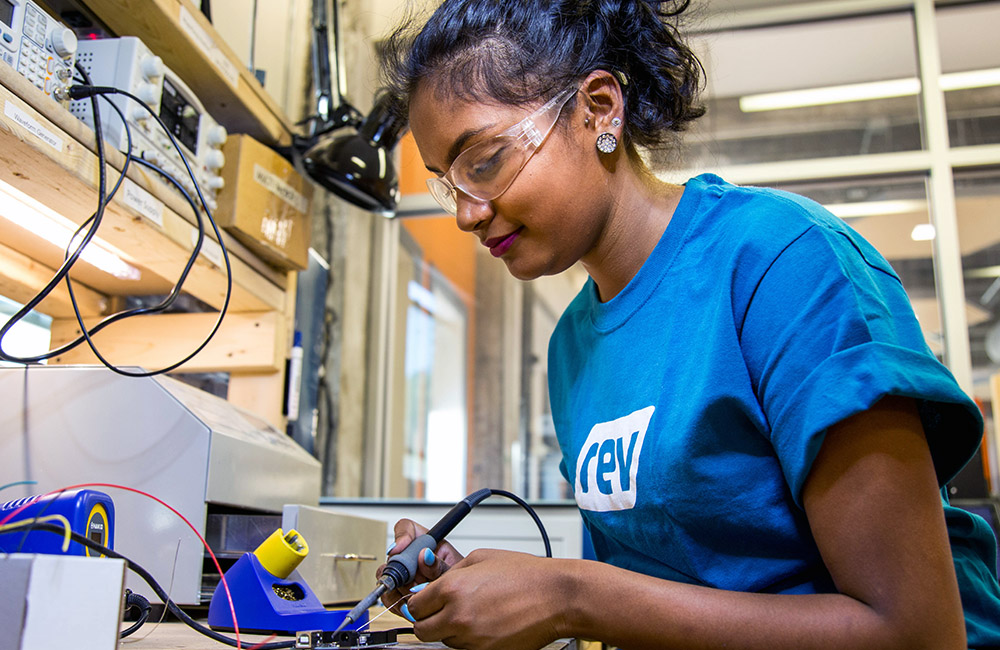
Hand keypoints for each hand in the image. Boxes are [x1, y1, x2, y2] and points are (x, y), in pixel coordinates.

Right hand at [377, 518, 464, 617]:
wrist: (460, 602)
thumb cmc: (460, 581)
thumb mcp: (455, 570)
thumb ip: (440, 565)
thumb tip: (426, 555)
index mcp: (425, 542)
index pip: (406, 527)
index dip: (401, 536)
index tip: (399, 548)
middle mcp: (410, 556)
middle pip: (393, 557)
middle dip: (403, 573)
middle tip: (417, 583)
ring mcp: (402, 575)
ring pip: (387, 578)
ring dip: (401, 590)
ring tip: (419, 595)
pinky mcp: (398, 593)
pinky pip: (388, 597)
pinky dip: (398, 603)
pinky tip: (412, 604)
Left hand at [406, 548, 565, 649]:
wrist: (556, 596)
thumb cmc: (525, 575)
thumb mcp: (481, 558)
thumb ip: (451, 572)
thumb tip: (432, 585)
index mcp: (452, 589)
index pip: (414, 606)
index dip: (419, 603)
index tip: (424, 602)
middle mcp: (458, 616)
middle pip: (422, 629)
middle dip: (428, 620)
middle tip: (441, 611)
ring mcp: (472, 638)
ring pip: (443, 641)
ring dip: (450, 629)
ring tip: (473, 612)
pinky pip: (464, 649)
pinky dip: (469, 639)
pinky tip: (485, 623)